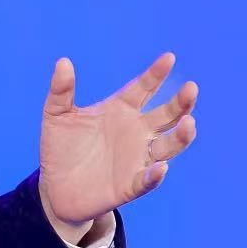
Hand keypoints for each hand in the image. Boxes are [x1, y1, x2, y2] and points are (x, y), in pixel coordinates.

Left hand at [38, 52, 197, 230]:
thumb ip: (61, 91)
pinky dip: (155, 175)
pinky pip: (147, 180)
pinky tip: (160, 167)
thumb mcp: (56, 116)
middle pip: (167, 115)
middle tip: (191, 88)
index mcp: (120, 110)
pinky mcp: (130, 185)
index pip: (143, 88)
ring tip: (188, 123)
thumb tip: (63, 62)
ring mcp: (136, 158)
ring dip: (180, 136)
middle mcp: (136, 132)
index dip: (156, 74)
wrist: (55, 189)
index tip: (168, 58)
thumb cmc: (60, 148)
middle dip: (181, 102)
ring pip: (168, 146)